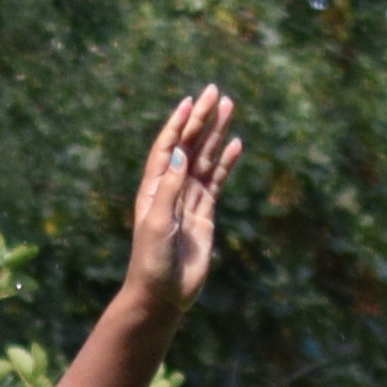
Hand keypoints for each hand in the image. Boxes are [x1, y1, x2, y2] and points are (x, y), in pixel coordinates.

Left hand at [122, 84, 239, 310]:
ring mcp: (188, 200)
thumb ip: (169, 189)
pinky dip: (226, 163)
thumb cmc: (151, 260)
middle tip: (216, 92)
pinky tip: (235, 145)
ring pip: (205, 159)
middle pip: (189, 145)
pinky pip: (216, 182)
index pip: (167, 147)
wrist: (162, 294)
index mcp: (154, 187)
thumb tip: (180, 155)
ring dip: (216, 134)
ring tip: (229, 108)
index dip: (177, 123)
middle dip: (201, 119)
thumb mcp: (157, 223)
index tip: (190, 101)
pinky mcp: (204, 214)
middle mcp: (171, 188)